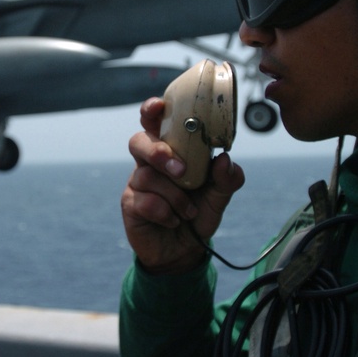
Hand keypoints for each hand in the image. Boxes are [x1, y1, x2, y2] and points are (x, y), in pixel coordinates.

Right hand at [121, 97, 244, 274]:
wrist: (184, 250)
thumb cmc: (198, 213)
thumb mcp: (219, 196)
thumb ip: (226, 179)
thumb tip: (225, 160)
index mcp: (170, 150)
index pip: (155, 122)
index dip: (152, 110)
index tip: (159, 106)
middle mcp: (149, 163)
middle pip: (138, 141)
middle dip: (158, 153)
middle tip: (180, 171)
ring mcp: (137, 183)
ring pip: (146, 175)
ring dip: (174, 195)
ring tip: (188, 211)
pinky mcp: (130, 204)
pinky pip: (144, 201)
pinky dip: (165, 212)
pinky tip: (174, 220)